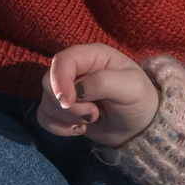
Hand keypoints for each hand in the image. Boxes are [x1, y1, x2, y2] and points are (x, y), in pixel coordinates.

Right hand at [38, 43, 160, 148]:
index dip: (60, 80)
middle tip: (94, 115)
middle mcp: (75, 70)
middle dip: (68, 105)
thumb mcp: (131, 86)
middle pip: (48, 82)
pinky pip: (44, 117)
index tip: (68, 102)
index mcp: (92, 56)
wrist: (140, 126)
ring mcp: (66, 90)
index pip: (62, 60)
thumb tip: (76, 90)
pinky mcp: (61, 110)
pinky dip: (58, 127)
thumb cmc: (140, 99)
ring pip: (46, 102)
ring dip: (67, 117)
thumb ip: (103, 82)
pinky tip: (79, 129)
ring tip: (93, 119)